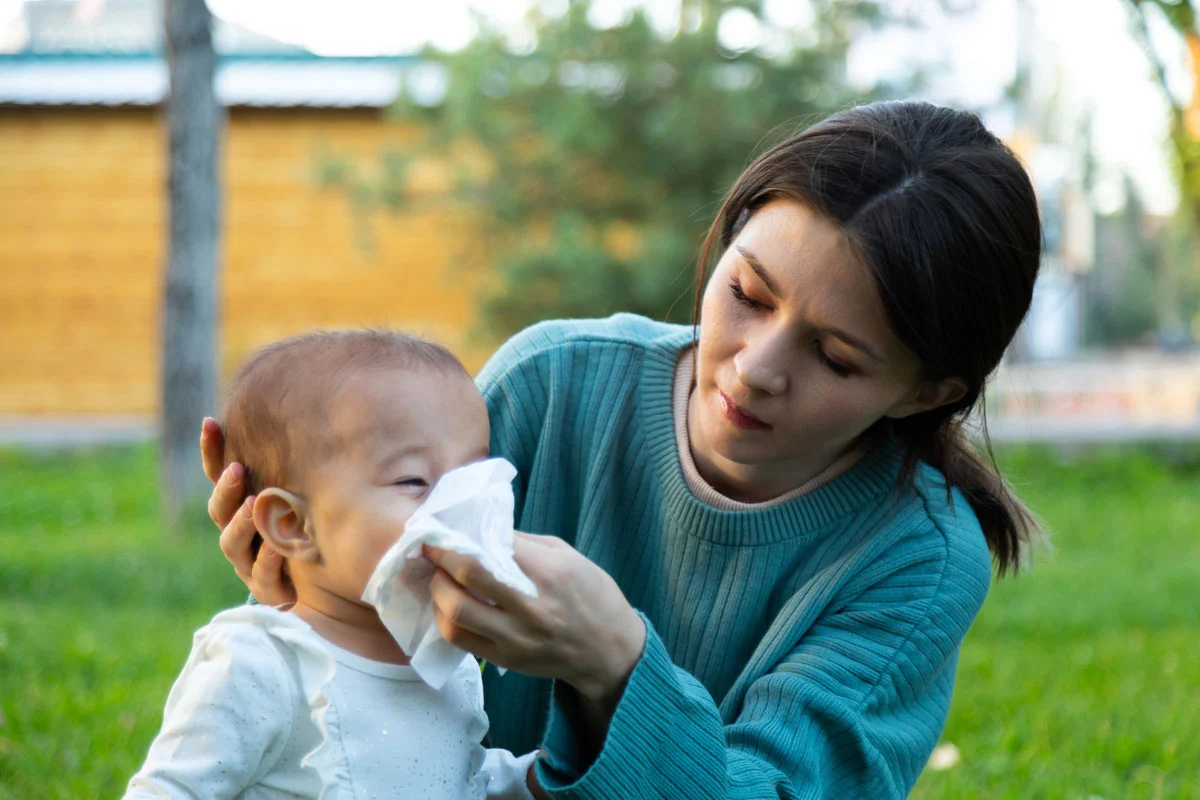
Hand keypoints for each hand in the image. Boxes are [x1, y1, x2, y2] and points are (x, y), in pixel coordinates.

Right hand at [201, 417, 294, 605]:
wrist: (326, 583)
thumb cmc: (311, 528)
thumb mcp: (306, 491)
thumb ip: (297, 463)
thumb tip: (306, 412)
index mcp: (241, 507)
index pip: (218, 476)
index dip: (212, 451)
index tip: (210, 422)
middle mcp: (239, 534)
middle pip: (219, 511)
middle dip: (226, 490)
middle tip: (236, 469)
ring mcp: (249, 563)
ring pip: (232, 544)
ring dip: (241, 524)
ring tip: (252, 506)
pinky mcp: (269, 589)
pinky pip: (263, 576)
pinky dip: (269, 561)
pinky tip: (278, 549)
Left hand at [424, 534, 645, 715]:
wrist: (610, 651)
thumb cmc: (592, 595)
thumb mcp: (567, 556)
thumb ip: (523, 543)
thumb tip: (479, 532)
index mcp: (549, 573)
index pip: (490, 548)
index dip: (458, 537)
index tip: (440, 529)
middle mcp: (531, 606)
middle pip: (467, 577)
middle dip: (440, 559)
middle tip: (431, 549)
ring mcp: (517, 638)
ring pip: (456, 613)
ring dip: (438, 591)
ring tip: (438, 579)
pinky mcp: (507, 659)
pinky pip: (461, 640)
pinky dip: (446, 619)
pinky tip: (447, 606)